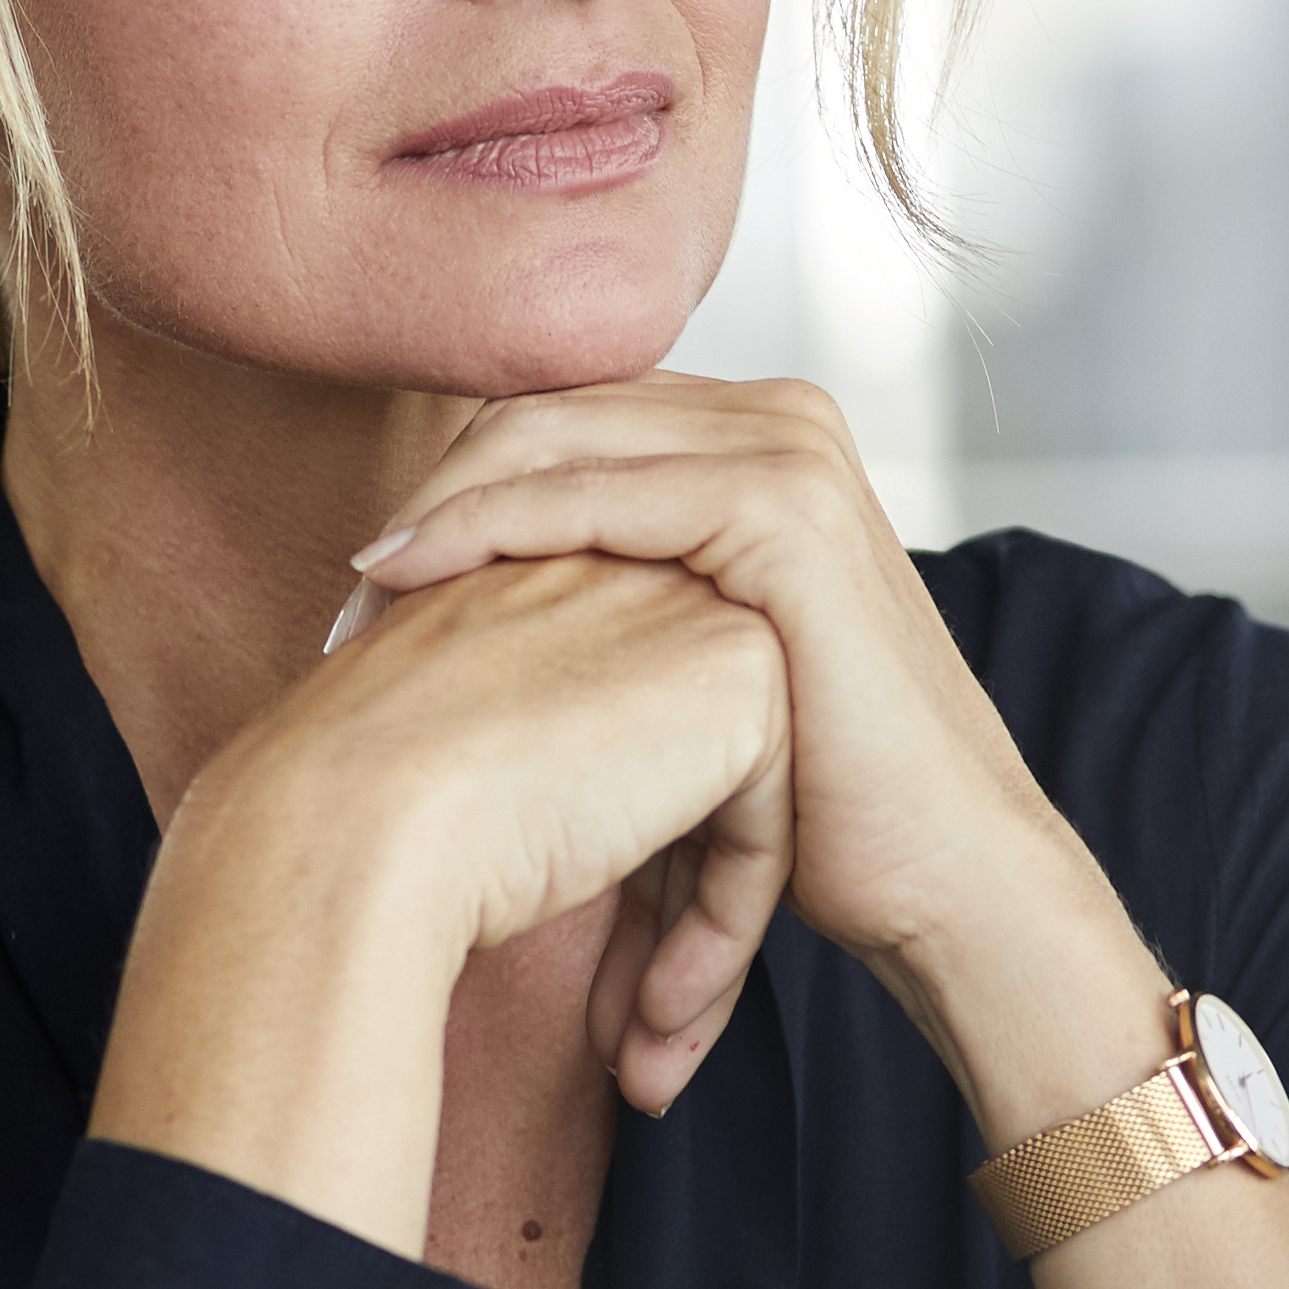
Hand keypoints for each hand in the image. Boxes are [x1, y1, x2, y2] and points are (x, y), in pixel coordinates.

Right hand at [95, 547, 781, 1239]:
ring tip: (646, 1050)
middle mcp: (616, 577)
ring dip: (701, 944)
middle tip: (631, 1029)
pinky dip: (722, 933)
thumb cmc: (355, 820)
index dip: (616, 876)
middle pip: (687, 774)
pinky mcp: (741, 673)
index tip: (590, 989)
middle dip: (670, 919)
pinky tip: (658, 1018)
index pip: (615, 739)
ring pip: (734, 808)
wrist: (355, 822)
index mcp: (534, 589)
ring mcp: (686, 612)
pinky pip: (764, 827)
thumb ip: (523, 774)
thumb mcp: (441, 777)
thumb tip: (556, 843)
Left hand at [335, 379, 1153, 1122]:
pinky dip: (489, 531)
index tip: (365, 590)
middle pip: (544, 411)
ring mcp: (787, 452)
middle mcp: (777, 418)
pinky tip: (413, 584)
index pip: (561, 418)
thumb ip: (610, 604)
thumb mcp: (691, 673)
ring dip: (441, 513)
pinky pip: (591, 496)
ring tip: (360, 604)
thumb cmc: (815, 802)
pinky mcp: (781, 512)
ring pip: (552, 437)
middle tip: (346, 600)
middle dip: (432, 496)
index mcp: (755, 437)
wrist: (942, 878)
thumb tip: (449, 606)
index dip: (453, 487)